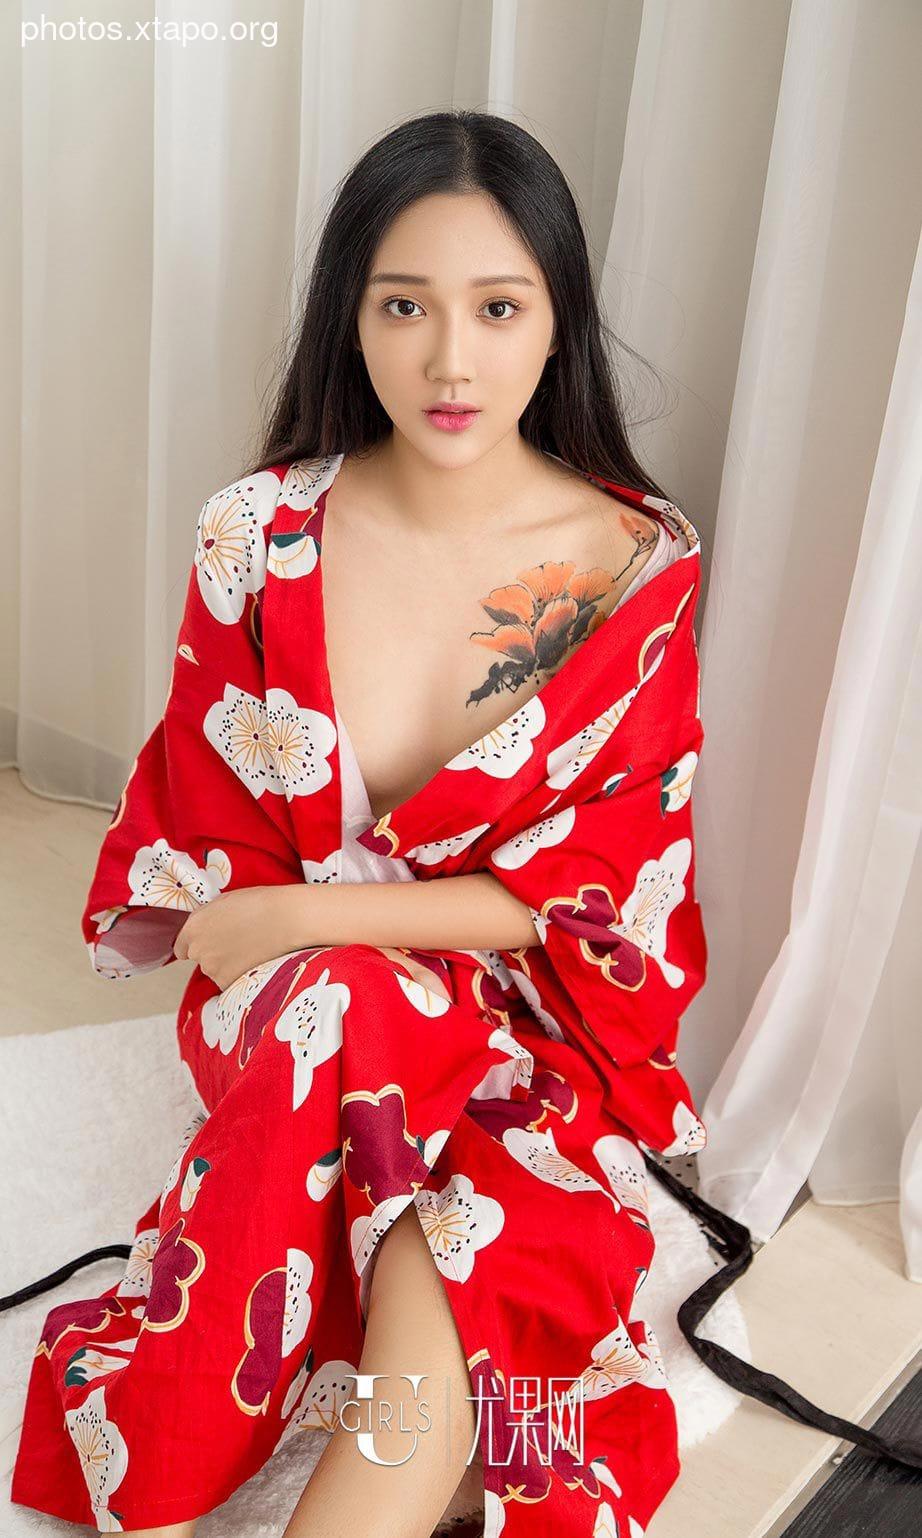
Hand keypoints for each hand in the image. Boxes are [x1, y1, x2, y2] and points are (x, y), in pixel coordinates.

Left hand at [173, 885, 308, 991]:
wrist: (286, 920)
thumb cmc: (260, 905)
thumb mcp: (224, 902)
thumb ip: (206, 919)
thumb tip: (203, 929)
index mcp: (193, 927)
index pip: (181, 947)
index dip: (197, 944)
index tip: (210, 942)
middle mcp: (198, 950)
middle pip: (200, 958)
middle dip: (214, 952)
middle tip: (237, 942)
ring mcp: (213, 969)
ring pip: (216, 971)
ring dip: (227, 964)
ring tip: (250, 949)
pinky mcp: (230, 983)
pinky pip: (230, 981)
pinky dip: (240, 975)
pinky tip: (254, 960)